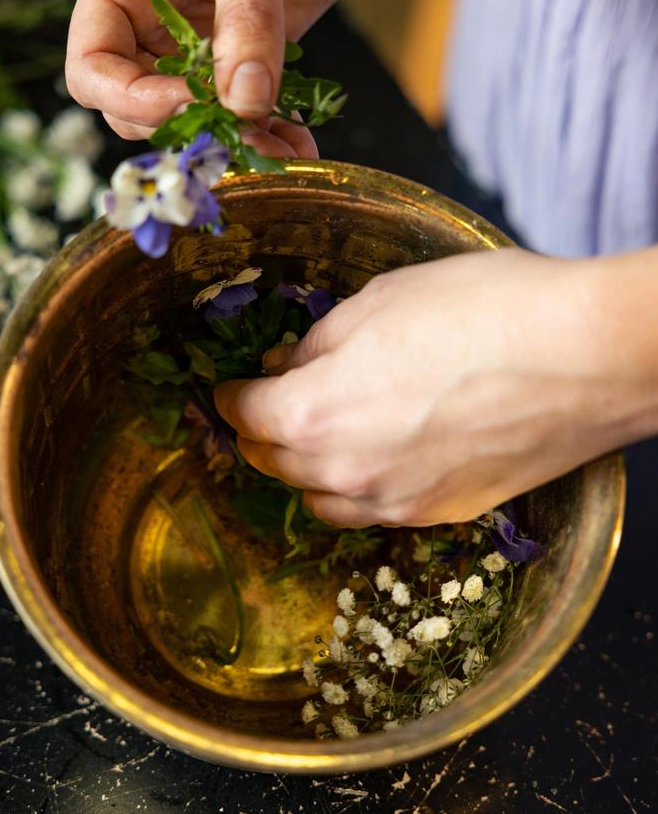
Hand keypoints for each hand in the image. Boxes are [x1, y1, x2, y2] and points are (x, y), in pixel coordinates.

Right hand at [66, 0, 380, 148]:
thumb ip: (246, 16)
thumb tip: (244, 101)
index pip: (94, 69)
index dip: (132, 99)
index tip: (188, 105)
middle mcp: (158, 26)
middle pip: (142, 110)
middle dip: (188, 131)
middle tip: (238, 136)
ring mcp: (207, 46)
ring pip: (200, 121)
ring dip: (236, 145)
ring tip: (279, 151)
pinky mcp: (256, 57)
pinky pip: (252, 112)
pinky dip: (273, 133)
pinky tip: (299, 142)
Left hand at [214, 248, 657, 526]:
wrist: (585, 356)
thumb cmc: (480, 309)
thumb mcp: (381, 300)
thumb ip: (319, 342)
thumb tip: (285, 365)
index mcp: (314, 413)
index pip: (244, 416)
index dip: (230, 396)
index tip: (229, 387)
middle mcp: (346, 474)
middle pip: (275, 464)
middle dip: (263, 433)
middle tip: (271, 405)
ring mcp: (395, 503)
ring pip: (322, 499)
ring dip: (307, 468)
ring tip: (323, 433)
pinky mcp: (442, 515)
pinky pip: (375, 511)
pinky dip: (358, 487)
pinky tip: (380, 455)